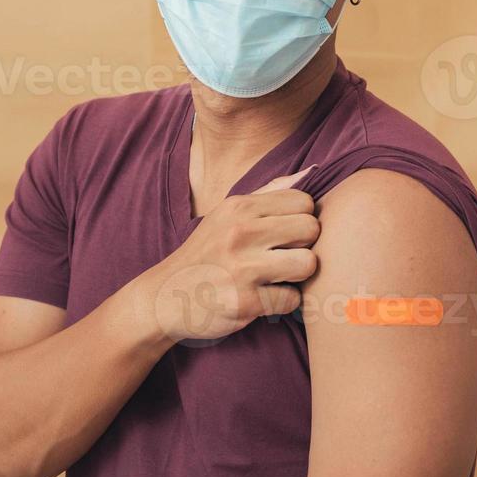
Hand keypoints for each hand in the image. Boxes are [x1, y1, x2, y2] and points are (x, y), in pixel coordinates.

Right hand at [146, 168, 319, 342]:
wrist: (165, 296)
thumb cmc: (206, 254)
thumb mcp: (226, 216)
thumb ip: (266, 196)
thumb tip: (309, 173)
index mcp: (239, 207)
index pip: (303, 201)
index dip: (301, 219)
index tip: (286, 234)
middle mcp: (240, 232)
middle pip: (311, 229)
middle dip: (304, 245)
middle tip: (285, 256)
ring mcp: (242, 268)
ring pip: (308, 264)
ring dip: (298, 275)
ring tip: (279, 277)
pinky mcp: (245, 302)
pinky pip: (292, 299)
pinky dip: (283, 303)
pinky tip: (265, 298)